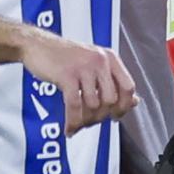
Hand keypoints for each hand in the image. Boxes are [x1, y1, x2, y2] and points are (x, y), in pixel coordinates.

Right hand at [19, 28, 138, 135]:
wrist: (38, 45)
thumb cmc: (66, 57)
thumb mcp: (94, 64)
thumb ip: (113, 81)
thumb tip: (135, 101)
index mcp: (110, 58)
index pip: (128, 87)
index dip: (124, 106)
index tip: (115, 117)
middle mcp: (100, 61)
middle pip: (111, 99)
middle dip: (101, 116)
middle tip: (91, 122)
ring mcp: (84, 67)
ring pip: (93, 105)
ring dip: (85, 121)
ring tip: (78, 124)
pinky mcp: (66, 75)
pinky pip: (74, 105)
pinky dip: (73, 121)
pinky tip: (69, 128)